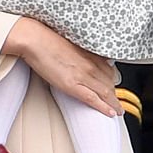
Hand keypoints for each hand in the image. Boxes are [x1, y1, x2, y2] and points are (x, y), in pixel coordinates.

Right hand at [3, 17, 121, 117]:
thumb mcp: (70, 44)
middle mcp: (90, 64)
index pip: (110, 70)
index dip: (114, 81)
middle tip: (117, 102)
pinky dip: (104, 107)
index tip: (115, 86)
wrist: (35, 39)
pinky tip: (110, 113)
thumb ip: (80, 53)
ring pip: (105, 92)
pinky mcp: (72, 85)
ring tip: (117, 110)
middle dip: (115, 94)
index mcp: (90, 54)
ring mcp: (83, 75)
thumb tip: (80, 58)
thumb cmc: (47, 39)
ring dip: (113, 103)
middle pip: (110, 83)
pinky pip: (93, 99)